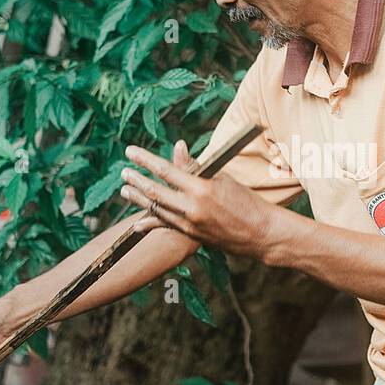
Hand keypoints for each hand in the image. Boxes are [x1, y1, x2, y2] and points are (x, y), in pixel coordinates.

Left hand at [120, 140, 273, 258]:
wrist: (260, 233)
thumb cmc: (245, 200)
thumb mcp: (221, 178)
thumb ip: (195, 167)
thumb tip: (178, 148)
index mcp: (201, 189)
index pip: (166, 170)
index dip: (146, 160)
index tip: (131, 151)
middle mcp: (192, 208)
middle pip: (156, 192)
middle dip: (137, 181)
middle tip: (124, 172)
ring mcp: (190, 224)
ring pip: (157, 210)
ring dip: (139, 199)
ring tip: (125, 190)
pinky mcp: (191, 235)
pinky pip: (166, 226)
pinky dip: (151, 224)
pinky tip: (137, 224)